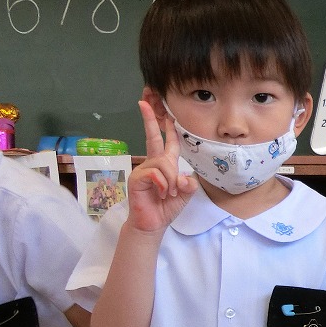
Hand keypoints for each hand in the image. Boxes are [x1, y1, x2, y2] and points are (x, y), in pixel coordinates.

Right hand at [126, 99, 197, 234]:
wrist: (153, 224)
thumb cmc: (166, 207)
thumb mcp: (184, 194)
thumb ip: (188, 184)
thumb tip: (185, 178)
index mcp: (165, 164)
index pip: (167, 143)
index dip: (167, 128)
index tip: (165, 112)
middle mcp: (153, 163)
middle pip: (153, 138)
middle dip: (150, 120)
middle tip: (144, 102)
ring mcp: (144, 170)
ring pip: (164, 163)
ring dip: (170, 180)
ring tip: (167, 193)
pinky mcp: (137, 178)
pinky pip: (156, 174)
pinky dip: (163, 184)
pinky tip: (160, 193)